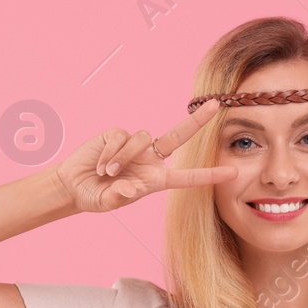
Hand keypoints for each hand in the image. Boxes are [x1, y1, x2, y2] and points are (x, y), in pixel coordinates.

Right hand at [54, 99, 235, 213]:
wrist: (73, 185)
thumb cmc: (96, 197)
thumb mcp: (109, 202)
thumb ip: (120, 197)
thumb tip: (131, 187)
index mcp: (156, 180)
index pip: (188, 177)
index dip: (210, 175)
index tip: (234, 172)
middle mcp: (150, 159)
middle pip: (179, 136)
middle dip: (197, 120)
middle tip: (217, 104)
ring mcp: (135, 145)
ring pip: (142, 137)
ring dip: (124, 156)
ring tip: (108, 172)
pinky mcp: (117, 134)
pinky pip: (121, 136)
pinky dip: (111, 152)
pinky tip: (101, 164)